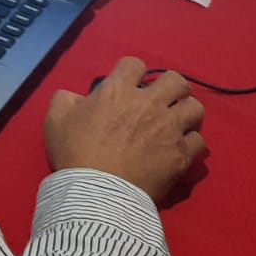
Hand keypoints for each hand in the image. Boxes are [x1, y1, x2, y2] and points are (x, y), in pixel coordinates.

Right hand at [44, 56, 206, 203]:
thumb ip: (66, 99)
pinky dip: (191, 141)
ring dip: (185, 112)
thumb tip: (78, 97)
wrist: (98, 192)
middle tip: (161, 99)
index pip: (135, 64)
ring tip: (176, 121)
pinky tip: (180, 147)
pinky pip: (200, 140)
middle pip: (176, 81)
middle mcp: (149, 103)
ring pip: (195, 108)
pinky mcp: (182, 154)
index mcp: (118, 90)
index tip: (128, 83)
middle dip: (170, 87)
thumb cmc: (75, 152)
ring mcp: (170, 129)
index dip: (131, 71)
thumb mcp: (55, 119)